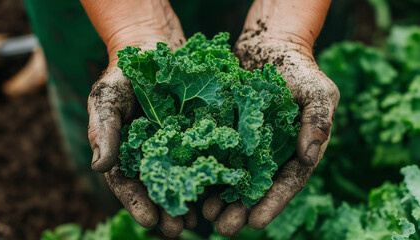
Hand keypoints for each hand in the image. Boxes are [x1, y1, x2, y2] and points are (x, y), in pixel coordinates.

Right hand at [85, 0, 194, 236]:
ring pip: (184, 178)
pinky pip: (207, 154)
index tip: (149, 221)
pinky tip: (220, 190)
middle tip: (178, 230)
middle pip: (160, 188)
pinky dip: (212, 174)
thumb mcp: (107, 100)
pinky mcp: (201, 132)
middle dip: (169, 210)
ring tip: (199, 220)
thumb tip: (99, 168)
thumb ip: (103, 132)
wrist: (153, 47)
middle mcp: (154, 154)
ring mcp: (178, 145)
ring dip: (191, 201)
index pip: (129, 184)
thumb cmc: (124, 74)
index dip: (138, 203)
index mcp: (127, 153)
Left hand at [202, 0, 338, 235]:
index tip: (256, 222)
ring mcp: (244, 143)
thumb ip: (318, 122)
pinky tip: (191, 184)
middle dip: (239, 209)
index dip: (272, 203)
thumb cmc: (299, 70)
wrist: (269, 47)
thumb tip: (310, 157)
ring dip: (218, 197)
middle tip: (224, 228)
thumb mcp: (319, 92)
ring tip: (205, 215)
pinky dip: (204, 168)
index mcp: (294, 151)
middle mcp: (268, 153)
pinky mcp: (223, 129)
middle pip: (254, 187)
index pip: (286, 182)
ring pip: (231, 176)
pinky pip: (213, 151)